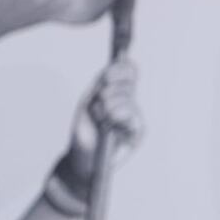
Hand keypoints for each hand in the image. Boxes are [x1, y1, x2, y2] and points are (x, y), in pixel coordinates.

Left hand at [60, 58, 143, 188]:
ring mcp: (135, 117)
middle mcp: (130, 103)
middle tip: (98, 102)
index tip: (105, 75)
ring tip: (100, 117)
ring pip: (127, 97)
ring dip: (108, 104)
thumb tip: (119, 62)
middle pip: (128, 82)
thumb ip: (104, 81)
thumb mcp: (90, 100)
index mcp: (120, 92)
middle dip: (109, 88)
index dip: (121, 68)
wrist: (81, 157)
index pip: (131, 71)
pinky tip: (108, 123)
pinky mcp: (138, 132)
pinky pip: (131, 115)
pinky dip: (117, 115)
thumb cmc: (85, 129)